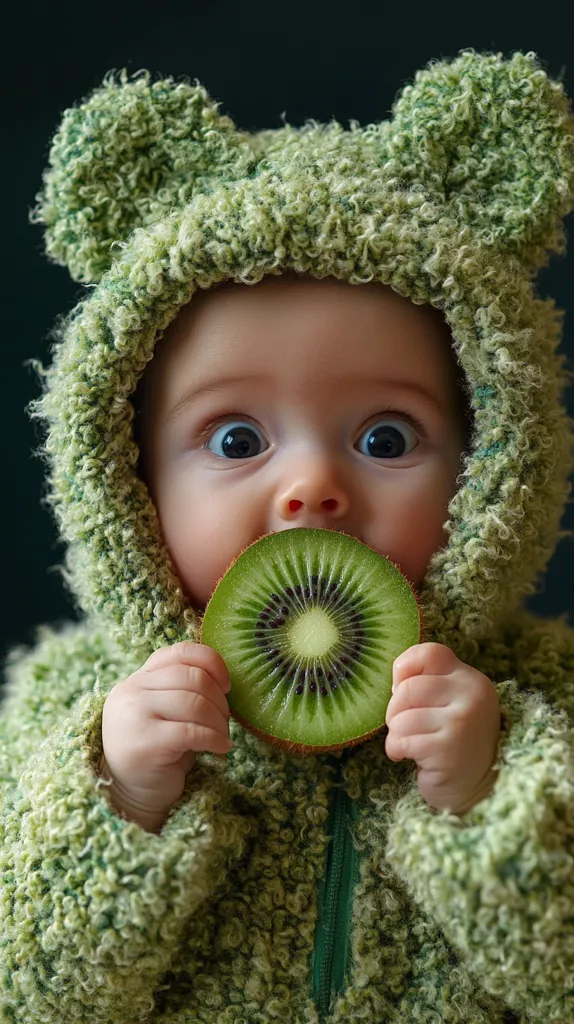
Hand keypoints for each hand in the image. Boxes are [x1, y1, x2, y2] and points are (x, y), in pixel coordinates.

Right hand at [100, 641, 231, 830]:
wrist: (131, 794)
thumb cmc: (158, 749)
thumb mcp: (166, 711)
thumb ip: (183, 688)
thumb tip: (225, 679)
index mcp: (138, 678)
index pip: (180, 652)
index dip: (212, 662)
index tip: (227, 685)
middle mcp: (131, 691)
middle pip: (192, 677)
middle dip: (220, 699)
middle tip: (226, 720)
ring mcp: (134, 716)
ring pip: (194, 703)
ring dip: (219, 721)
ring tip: (222, 736)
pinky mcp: (145, 744)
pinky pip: (192, 732)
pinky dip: (215, 738)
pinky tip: (221, 748)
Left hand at [385, 642, 499, 814]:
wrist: (477, 790)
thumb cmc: (452, 741)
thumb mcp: (448, 704)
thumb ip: (427, 683)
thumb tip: (395, 680)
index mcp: (470, 679)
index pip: (429, 653)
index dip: (405, 669)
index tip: (404, 690)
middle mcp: (471, 695)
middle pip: (407, 688)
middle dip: (395, 711)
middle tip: (407, 727)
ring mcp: (462, 722)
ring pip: (400, 716)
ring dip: (396, 734)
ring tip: (412, 743)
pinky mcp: (448, 749)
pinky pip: (401, 740)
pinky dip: (396, 750)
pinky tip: (409, 757)